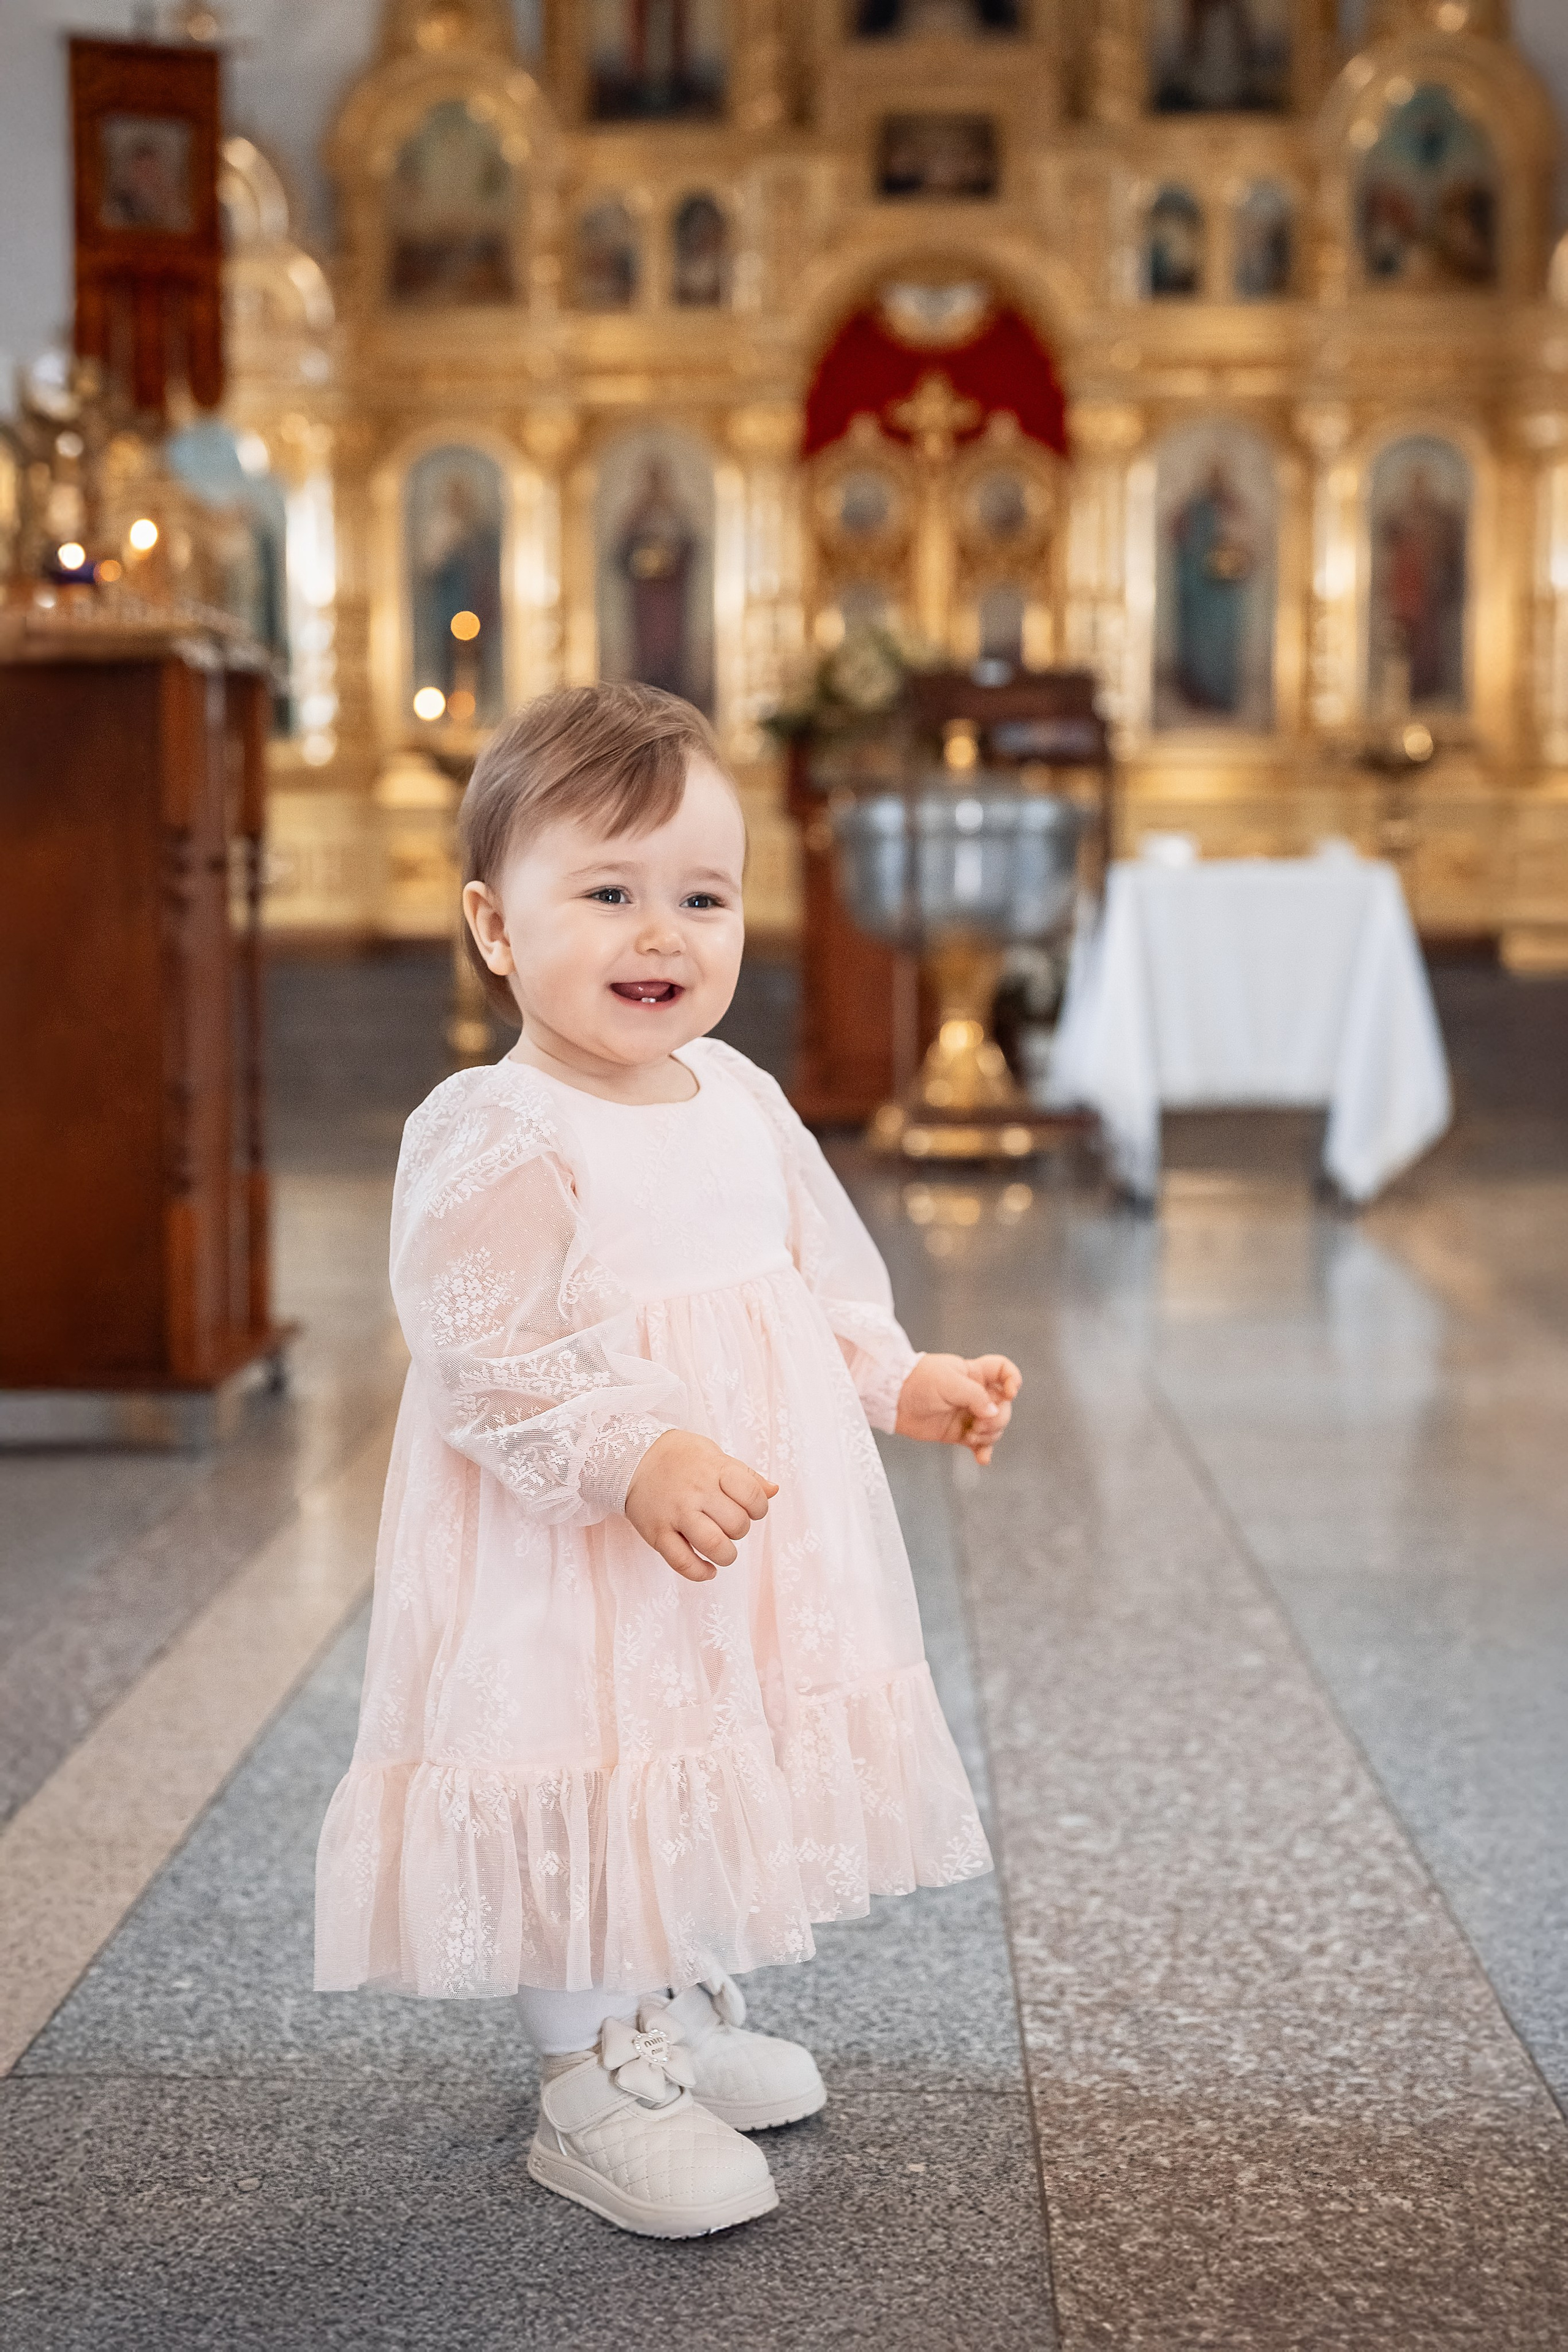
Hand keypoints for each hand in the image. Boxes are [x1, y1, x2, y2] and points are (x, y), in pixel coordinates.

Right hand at [624, 1430, 777, 1582]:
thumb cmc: (679, 1456)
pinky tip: (708, 1570)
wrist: (631, 1458)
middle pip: (736, 1524)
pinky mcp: (657, 1534)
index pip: (752, 1496)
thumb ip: (745, 1475)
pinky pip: (682, 1562)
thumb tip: (774, 1490)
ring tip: (722, 1550)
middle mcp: (697, 1492)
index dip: (759, 1508)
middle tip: (730, 1526)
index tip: (751, 1509)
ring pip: (713, 1545)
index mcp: (715, 1470)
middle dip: (740, 1531)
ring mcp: (676, 1514)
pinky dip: (700, 1572)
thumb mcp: (715, 1454)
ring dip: (726, 1555)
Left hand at [895, 1352, 1020, 1466]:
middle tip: (979, 1423)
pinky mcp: (958, 1433)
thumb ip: (975, 1396)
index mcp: (975, 1373)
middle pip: (1003, 1407)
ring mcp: (968, 1414)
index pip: (1003, 1371)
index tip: (1010, 1392)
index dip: (1013, 1379)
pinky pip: (978, 1444)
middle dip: (998, 1418)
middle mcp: (975, 1394)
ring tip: (971, 1436)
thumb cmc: (918, 1381)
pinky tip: (982, 1459)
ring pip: (994, 1427)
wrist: (892, 1399)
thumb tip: (994, 1412)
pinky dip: (983, 1451)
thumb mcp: (949, 1382)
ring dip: (989, 1435)